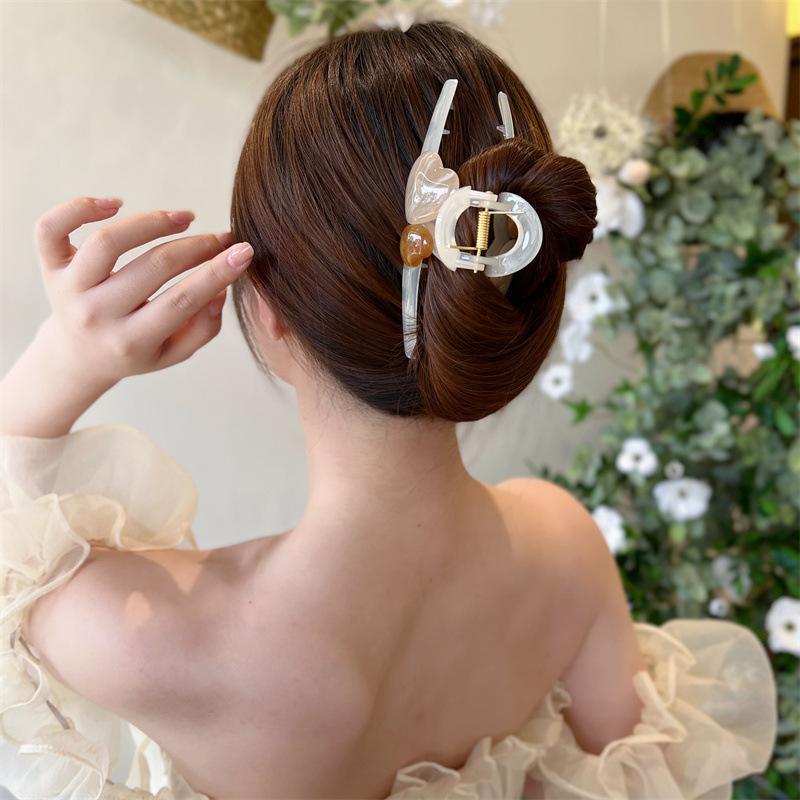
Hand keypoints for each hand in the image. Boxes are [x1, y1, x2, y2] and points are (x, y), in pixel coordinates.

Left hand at [34, 195, 253, 388]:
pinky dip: (80, 206)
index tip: (244, 251)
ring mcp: (68, 288)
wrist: (78, 356)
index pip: (180, 300)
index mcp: (130, 341)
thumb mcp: (174, 353)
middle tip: (222, 238)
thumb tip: (219, 289)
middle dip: (197, 246)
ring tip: (184, 218)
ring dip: (153, 222)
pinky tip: (115, 203)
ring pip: (107, 241)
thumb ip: (204, 328)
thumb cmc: (135, 350)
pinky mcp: (49, 266)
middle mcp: (96, 315)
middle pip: (153, 266)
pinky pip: (52, 227)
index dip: (216, 272)